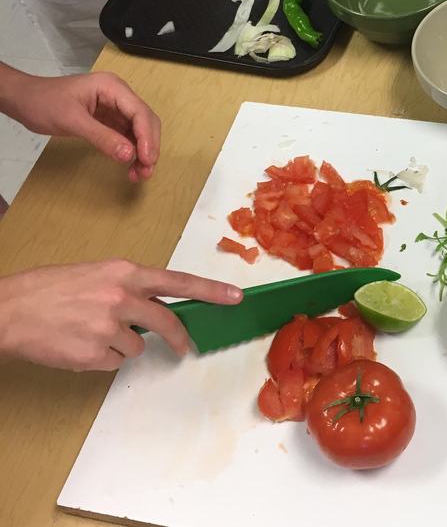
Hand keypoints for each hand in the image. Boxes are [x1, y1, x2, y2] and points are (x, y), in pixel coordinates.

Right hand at [0, 261, 242, 370]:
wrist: (10, 310)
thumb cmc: (49, 289)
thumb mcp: (97, 275)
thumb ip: (129, 288)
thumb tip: (155, 306)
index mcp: (125, 272)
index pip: (179, 282)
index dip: (211, 290)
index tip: (236, 297)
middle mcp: (122, 297)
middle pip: (167, 322)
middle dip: (179, 337)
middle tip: (183, 346)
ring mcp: (110, 327)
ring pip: (137, 346)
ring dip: (121, 345)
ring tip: (89, 333)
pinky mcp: (96, 353)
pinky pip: (115, 362)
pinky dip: (102, 358)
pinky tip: (79, 345)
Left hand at [2, 69, 160, 181]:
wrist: (23, 99)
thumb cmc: (43, 104)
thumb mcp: (72, 121)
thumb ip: (101, 137)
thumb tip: (128, 155)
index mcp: (112, 88)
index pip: (139, 112)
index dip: (147, 137)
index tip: (147, 160)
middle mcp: (119, 95)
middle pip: (145, 121)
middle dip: (148, 146)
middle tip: (146, 171)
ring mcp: (115, 107)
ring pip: (138, 130)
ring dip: (142, 151)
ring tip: (139, 174)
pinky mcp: (108, 118)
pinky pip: (126, 135)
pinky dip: (130, 150)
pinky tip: (129, 165)